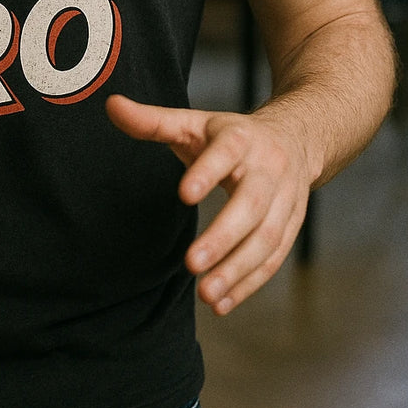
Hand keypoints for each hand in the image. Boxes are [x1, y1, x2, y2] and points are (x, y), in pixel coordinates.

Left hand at [105, 94, 312, 314]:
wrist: (297, 137)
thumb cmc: (231, 134)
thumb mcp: (193, 122)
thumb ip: (152, 121)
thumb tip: (111, 105)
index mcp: (241, 137)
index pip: (226, 153)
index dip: (207, 172)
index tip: (183, 195)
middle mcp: (268, 168)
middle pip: (253, 204)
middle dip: (224, 236)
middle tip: (192, 263)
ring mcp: (286, 199)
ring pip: (268, 238)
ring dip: (238, 269)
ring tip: (206, 293)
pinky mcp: (291, 226)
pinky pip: (273, 259)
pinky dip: (249, 283)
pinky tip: (222, 303)